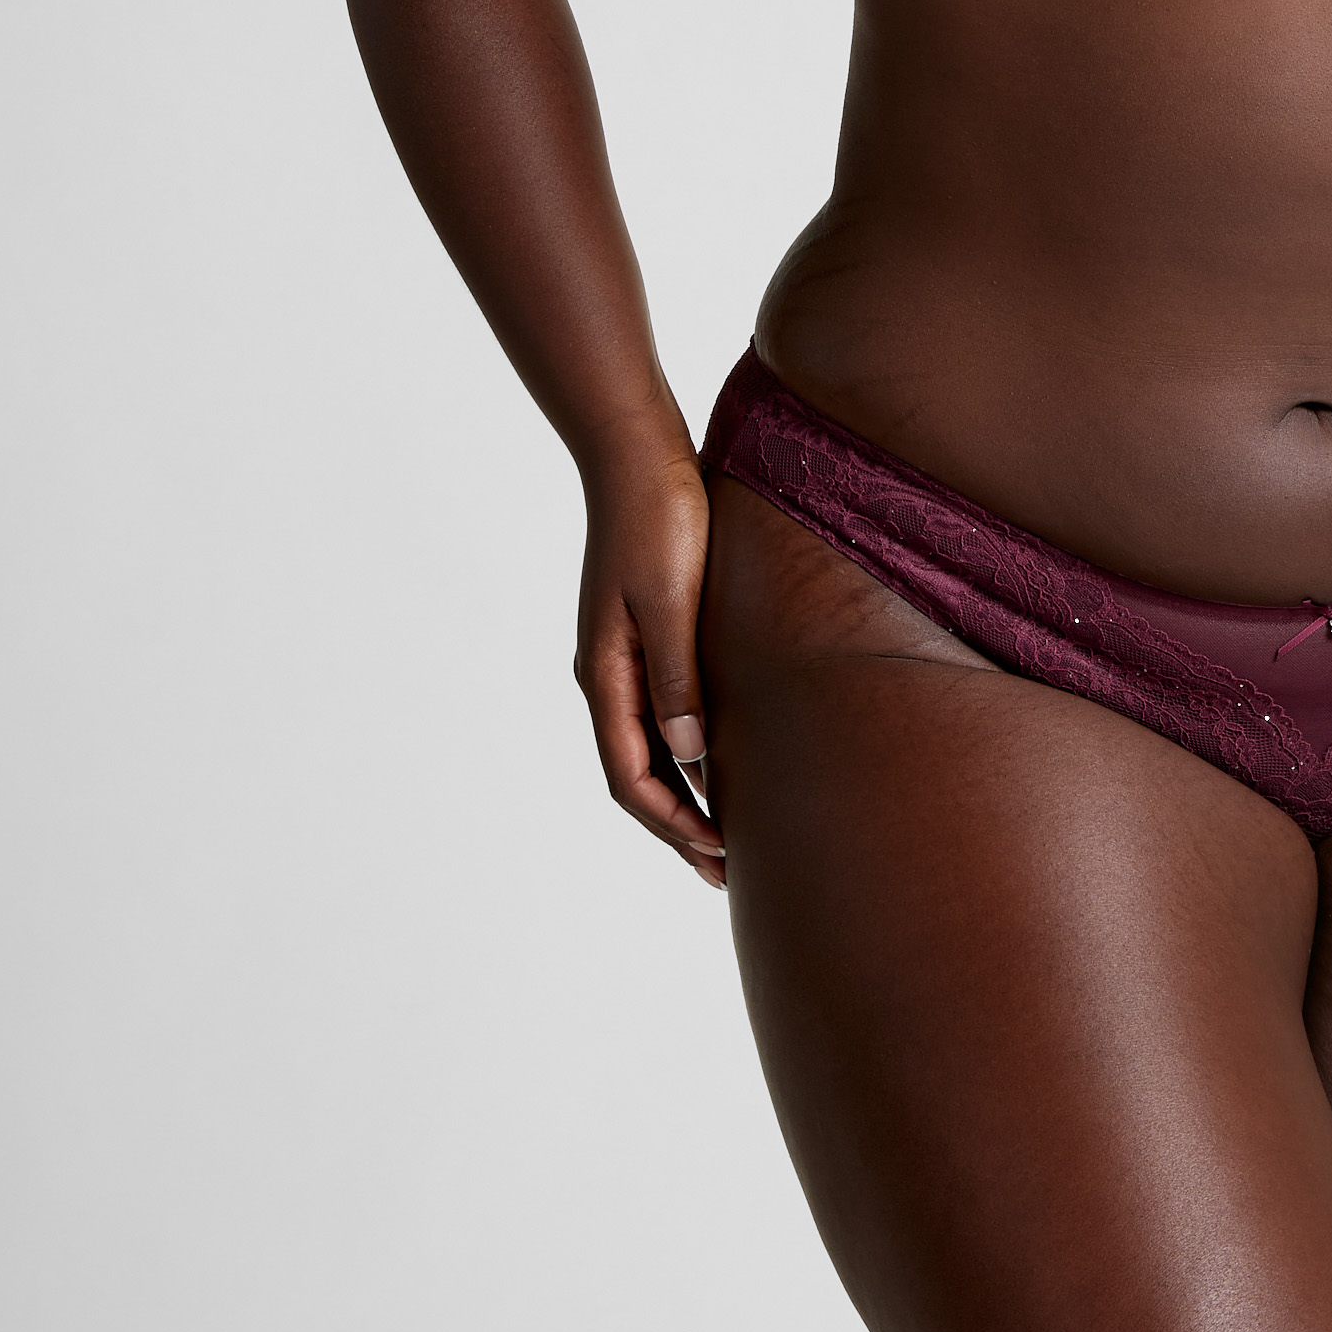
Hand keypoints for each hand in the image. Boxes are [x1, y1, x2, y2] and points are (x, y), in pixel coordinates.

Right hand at [572, 442, 724, 886]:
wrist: (639, 457)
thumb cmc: (659, 520)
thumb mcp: (670, 600)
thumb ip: (677, 676)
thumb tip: (690, 756)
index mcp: (605, 674)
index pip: (631, 777)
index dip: (673, 825)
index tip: (719, 858)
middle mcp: (605, 675)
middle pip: (636, 775)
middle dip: (677, 828)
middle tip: (727, 873)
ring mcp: (620, 656)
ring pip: (646, 748)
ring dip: (681, 794)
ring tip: (726, 832)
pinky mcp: (642, 634)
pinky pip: (657, 714)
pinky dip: (683, 750)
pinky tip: (717, 757)